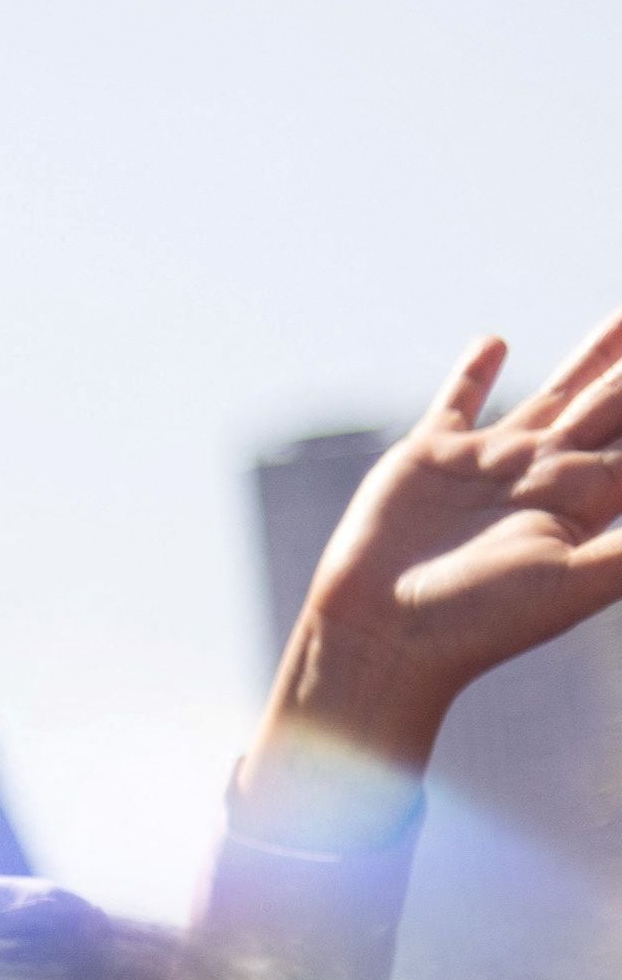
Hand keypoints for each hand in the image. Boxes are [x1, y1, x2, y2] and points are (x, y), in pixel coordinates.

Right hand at [259, 310, 621, 800]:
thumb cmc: (477, 621)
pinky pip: (458, 401)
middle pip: (614, 402)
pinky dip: (475, 371)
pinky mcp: (428, 456)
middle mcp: (544, 473)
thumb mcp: (578, 581)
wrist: (381, 637)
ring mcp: (487, 462)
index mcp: (586, 498)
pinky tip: (495, 342)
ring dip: (592, 355)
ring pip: (556, 391)